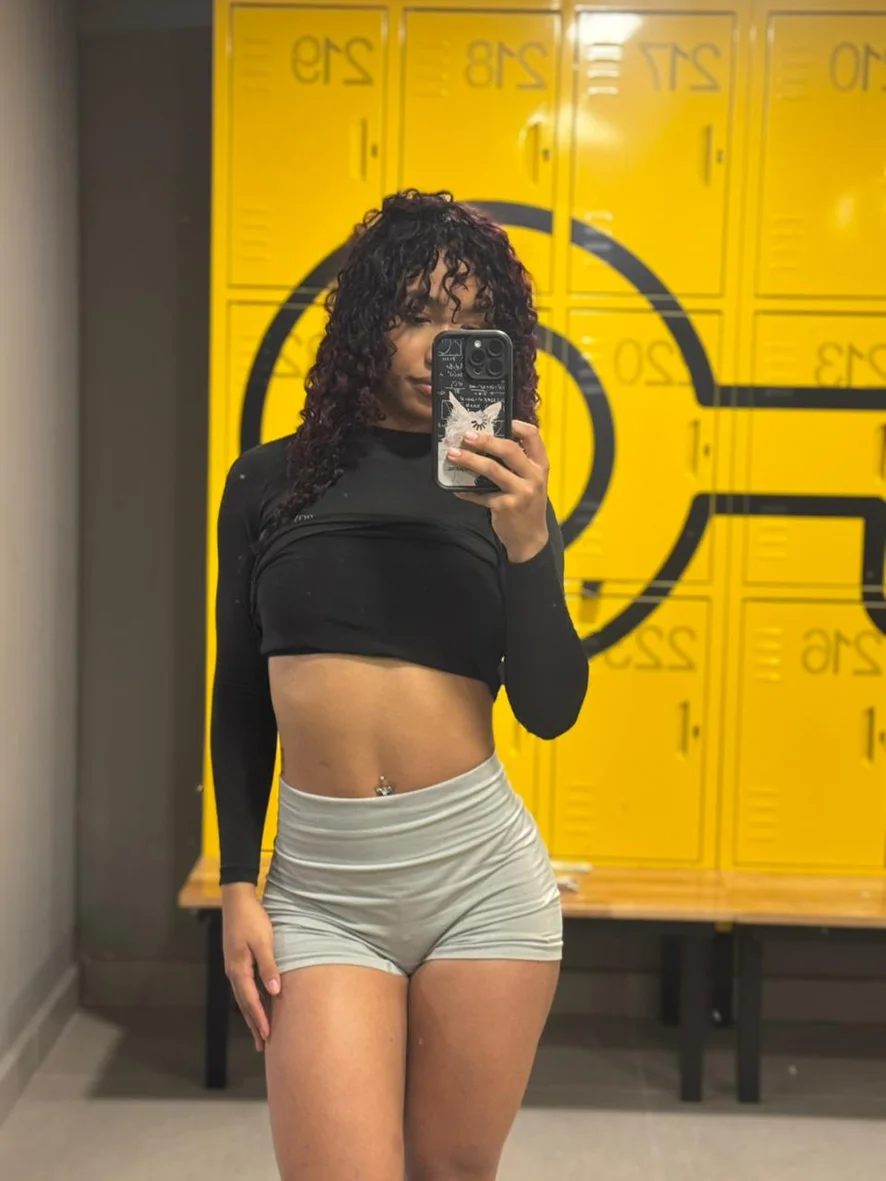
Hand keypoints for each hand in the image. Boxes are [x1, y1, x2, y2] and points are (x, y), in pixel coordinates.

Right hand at [222, 885, 280, 1050]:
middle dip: (254, 1024)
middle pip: (245, 1004)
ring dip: (253, 1014)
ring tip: (260, 1031)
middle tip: (263, 1045)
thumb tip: (274, 992)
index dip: (259, 1019)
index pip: (250, 1001)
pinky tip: (258, 1003)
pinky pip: (245, 986)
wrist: (237, 900)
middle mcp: (234, 972)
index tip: (268, 1037)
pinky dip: (252, 999)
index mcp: (238, 970)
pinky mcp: (238, 960)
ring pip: (244, 996)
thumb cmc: (252, 919)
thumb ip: (268, 966)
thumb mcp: (263, 941)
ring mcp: (234, 966)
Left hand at [450, 420, 549, 561]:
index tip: (498, 420)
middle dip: (485, 440)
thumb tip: (488, 442)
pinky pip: (480, 494)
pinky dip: (466, 491)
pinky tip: (456, 488)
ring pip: (492, 469)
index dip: (516, 424)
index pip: (533, 436)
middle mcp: (533, 477)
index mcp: (540, 465)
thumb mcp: (531, 481)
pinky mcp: (505, 507)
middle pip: (509, 450)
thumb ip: (519, 463)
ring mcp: (520, 492)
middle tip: (466, 435)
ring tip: (453, 454)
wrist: (531, 537)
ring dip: (469, 460)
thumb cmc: (528, 504)